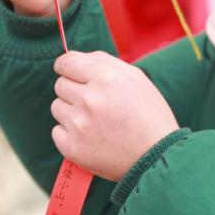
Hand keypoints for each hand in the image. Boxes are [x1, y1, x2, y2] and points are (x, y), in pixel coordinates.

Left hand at [50, 51, 178, 181]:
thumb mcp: (135, 78)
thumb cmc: (149, 114)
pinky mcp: (72, 147)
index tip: (68, 72)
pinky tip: (90, 137)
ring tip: (94, 121)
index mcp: (105, 77)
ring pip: (57, 107)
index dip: (65, 66)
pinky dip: (69, 133)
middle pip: (60, 85)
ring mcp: (79, 124)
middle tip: (93, 103)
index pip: (66, 63)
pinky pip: (57, 131)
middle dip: (73, 90)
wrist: (158, 156)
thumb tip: (73, 58)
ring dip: (70, 111)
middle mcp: (89, 99)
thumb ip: (103, 61)